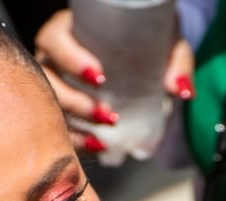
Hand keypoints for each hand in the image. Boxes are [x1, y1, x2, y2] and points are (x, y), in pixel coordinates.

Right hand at [34, 9, 194, 152]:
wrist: (143, 47)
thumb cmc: (148, 36)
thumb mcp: (165, 41)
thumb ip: (176, 61)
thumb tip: (180, 91)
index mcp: (70, 29)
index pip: (53, 39)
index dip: (70, 59)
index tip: (99, 77)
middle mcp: (53, 55)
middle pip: (45, 78)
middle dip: (73, 102)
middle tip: (108, 116)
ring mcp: (54, 82)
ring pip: (48, 106)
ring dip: (73, 126)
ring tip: (102, 140)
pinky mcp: (61, 106)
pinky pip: (57, 125)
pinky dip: (74, 139)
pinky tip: (96, 146)